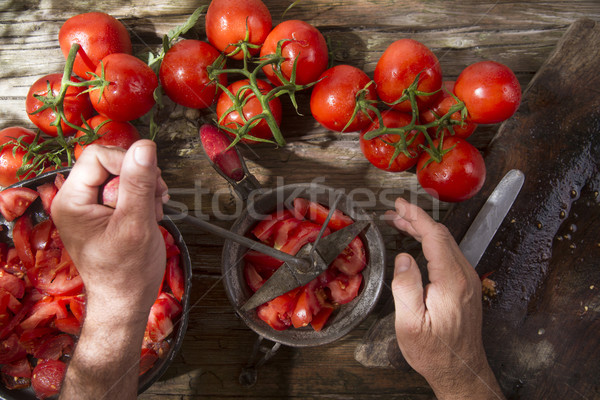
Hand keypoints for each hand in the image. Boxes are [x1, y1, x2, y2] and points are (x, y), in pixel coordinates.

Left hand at [51, 140, 167, 399]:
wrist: (127, 302)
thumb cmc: (127, 273)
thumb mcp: (135, 225)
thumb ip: (138, 184)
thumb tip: (144, 146)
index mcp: (72, 200)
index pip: (97, 156)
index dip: (127, 162)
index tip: (150, 183)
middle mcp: (78, 199)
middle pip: (112, 163)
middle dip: (140, 179)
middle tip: (156, 201)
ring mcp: (93, 206)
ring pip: (124, 175)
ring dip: (146, 189)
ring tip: (153, 213)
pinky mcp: (108, 212)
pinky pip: (129, 189)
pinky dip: (145, 198)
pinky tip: (152, 215)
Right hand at [386, 198, 503, 399]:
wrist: (460, 370)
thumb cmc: (434, 351)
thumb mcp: (410, 323)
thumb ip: (406, 287)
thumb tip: (403, 258)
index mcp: (450, 281)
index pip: (435, 237)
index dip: (416, 217)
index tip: (401, 205)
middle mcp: (463, 276)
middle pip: (441, 236)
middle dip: (417, 219)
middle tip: (395, 212)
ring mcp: (467, 280)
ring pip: (446, 244)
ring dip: (423, 230)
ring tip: (401, 224)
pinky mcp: (465, 286)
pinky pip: (449, 254)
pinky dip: (431, 243)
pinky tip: (418, 244)